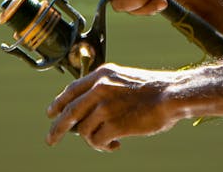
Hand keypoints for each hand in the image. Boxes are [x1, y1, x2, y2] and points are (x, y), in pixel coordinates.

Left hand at [45, 63, 181, 150]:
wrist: (172, 95)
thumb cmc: (152, 90)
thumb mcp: (123, 79)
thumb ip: (103, 89)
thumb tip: (84, 112)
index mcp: (101, 75)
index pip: (71, 90)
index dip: (58, 103)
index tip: (50, 113)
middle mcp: (99, 88)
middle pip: (68, 112)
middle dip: (57, 128)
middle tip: (50, 139)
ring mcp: (105, 106)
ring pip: (83, 131)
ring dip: (92, 140)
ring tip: (107, 142)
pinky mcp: (113, 124)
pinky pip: (97, 142)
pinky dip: (104, 146)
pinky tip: (116, 144)